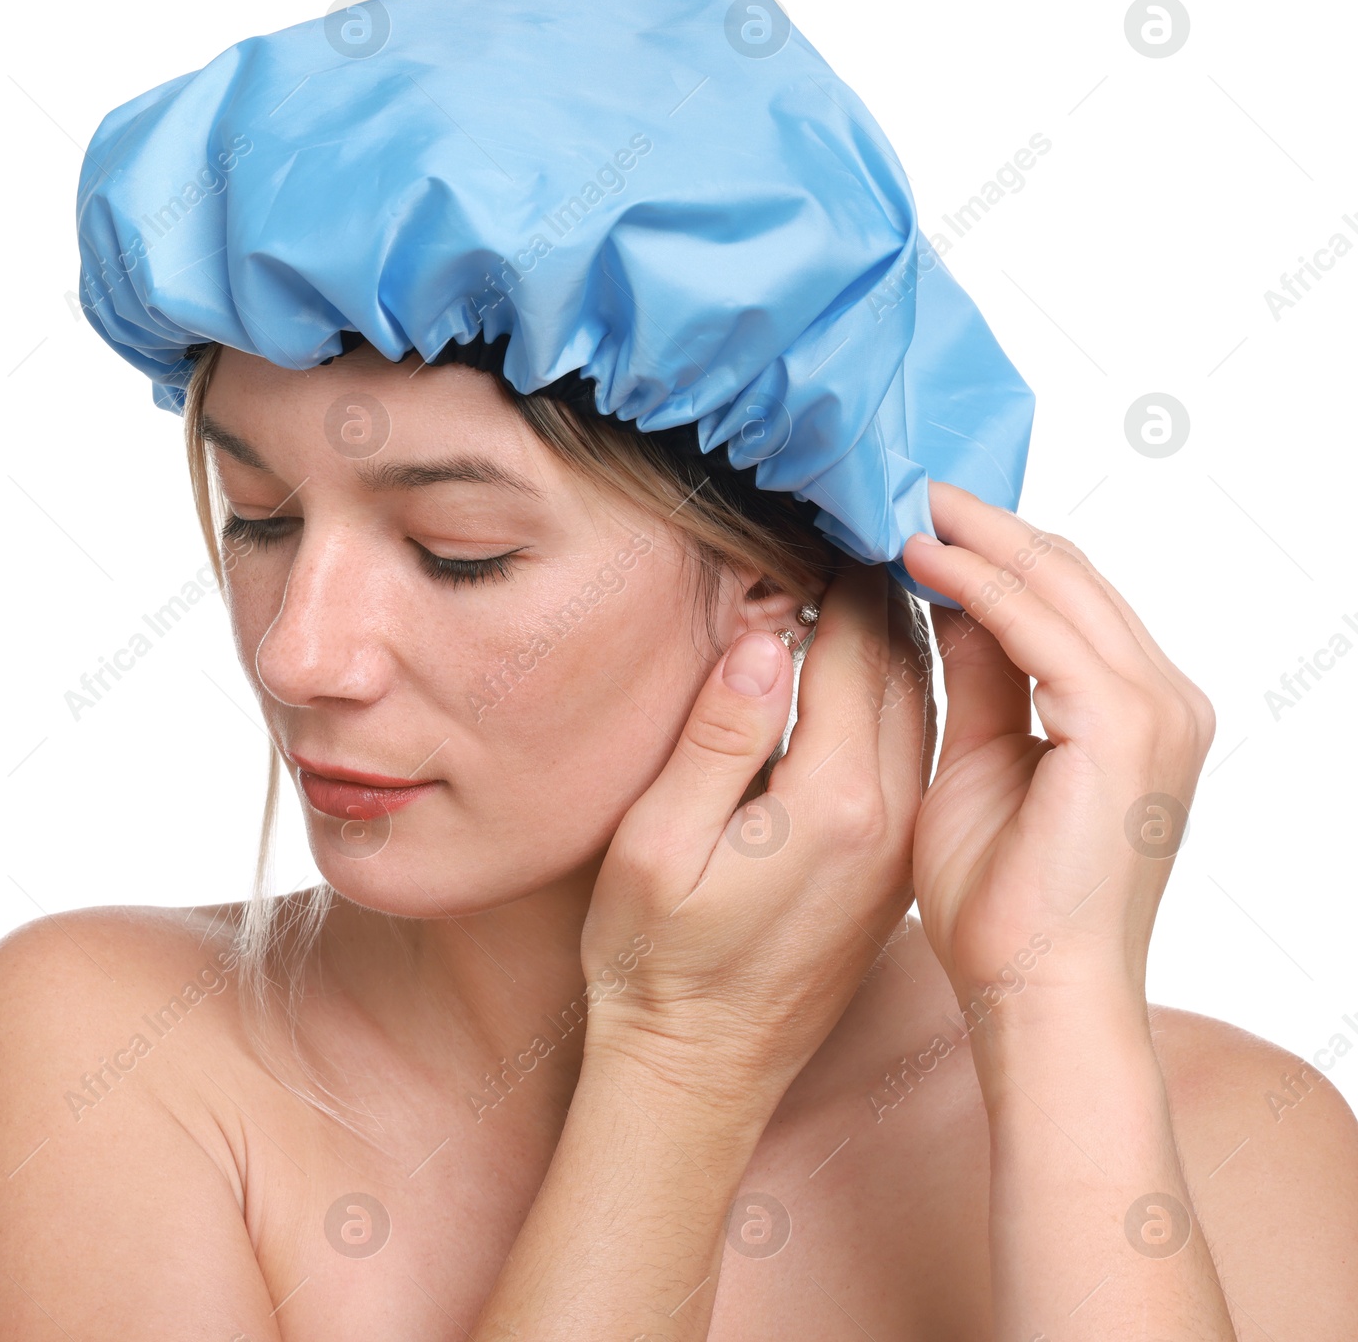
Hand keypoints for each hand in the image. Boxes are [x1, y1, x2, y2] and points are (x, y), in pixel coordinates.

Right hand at [580, 565, 933, 1105]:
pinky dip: (902, 686)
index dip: (849, 572)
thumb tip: (770, 639)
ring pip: (925, 705)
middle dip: (891, 584)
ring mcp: (898, 845)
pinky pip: (914, 748)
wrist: (698, 1069)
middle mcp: (889, 819)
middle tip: (866, 513)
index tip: (835, 511)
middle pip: (910, 667)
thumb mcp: (658, 844)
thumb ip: (719, 736)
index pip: (862, 650)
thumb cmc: (656, 962)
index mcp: (835, 803)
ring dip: (905, 630)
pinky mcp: (891, 864)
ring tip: (876, 563)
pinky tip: (873, 657)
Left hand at [901, 481, 1215, 1026]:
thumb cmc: (1002, 903)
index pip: (1066, 597)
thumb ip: (980, 681)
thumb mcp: (981, 762)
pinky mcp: (1123, 724)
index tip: (919, 514)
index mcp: (1136, 710)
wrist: (1036, 994)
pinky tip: (916, 559)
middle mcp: (1164, 698)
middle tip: (908, 484)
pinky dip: (974, 584)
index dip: (993, 549)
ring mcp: (1155, 708)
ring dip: (975, 538)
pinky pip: (1037, 626)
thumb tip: (949, 603)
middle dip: (985, 525)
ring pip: (1057, 583)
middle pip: (1068, 574)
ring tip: (902, 502)